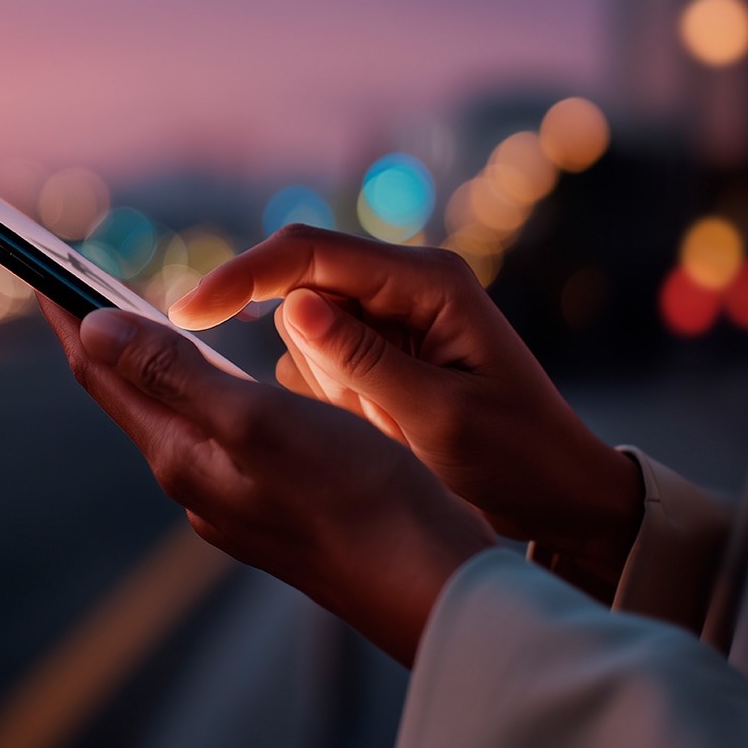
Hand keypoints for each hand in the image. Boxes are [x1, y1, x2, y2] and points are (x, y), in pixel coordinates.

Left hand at [40, 295, 494, 664]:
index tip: (39, 269)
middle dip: (105, 338)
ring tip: (144, 323)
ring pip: (178, 416)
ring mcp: (235, 498)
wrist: (428, 583)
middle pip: (132, 395)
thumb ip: (174, 374)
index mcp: (182, 457)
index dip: (70, 315)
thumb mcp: (258, 420)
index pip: (103, 374)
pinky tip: (229, 385)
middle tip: (79, 285)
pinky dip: (207, 394)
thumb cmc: (355, 496)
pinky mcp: (275, 504)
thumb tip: (93, 326)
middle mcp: (197, 482)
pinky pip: (222, 435)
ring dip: (155, 366)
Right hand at [170, 225, 642, 587]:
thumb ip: (362, 360)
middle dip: (293, 347)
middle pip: (299, 286)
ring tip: (389, 430)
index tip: (185, 315)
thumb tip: (290, 304)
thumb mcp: (438, 418)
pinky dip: (333, 397)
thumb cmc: (516, 456)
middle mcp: (406, 284)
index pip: (309, 253)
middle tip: (330, 406)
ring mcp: (394, 315)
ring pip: (306, 329)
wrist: (562, 494)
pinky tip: (383, 431)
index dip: (241, 277)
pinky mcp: (384, 348)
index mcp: (428, 281)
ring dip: (324, 385)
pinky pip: (324, 360)